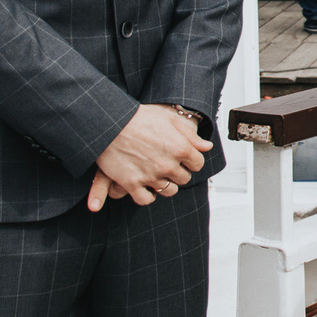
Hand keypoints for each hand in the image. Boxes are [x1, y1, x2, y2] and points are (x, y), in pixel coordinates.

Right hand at [89, 105, 210, 210]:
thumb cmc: (138, 117)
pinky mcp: (132, 183)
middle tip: (167, 164)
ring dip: (165, 184)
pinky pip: (146, 199)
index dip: (191, 161)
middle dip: (178, 172)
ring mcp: (150, 176)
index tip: (183, 158)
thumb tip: (207, 147)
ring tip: (156, 174)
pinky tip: (145, 187)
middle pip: (184, 178)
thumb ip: (190, 134)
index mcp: (180, 148)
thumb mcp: (169, 118)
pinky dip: (147, 195)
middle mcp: (168, 164)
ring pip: (168, 190)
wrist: (108, 122)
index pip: (198, 164)